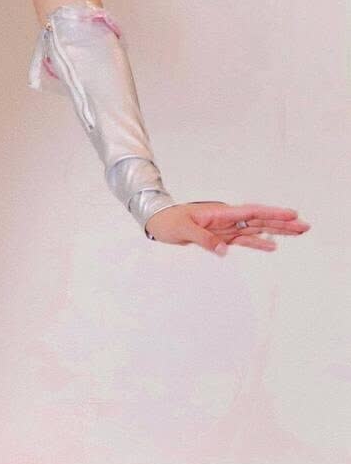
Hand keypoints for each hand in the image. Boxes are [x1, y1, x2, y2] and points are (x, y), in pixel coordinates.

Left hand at [144, 201, 310, 255]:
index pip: (251, 212)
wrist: (158, 222)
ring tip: (297, 233)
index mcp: (220, 213)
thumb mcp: (183, 230)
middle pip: (260, 220)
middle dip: (282, 222)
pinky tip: (272, 246)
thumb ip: (204, 240)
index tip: (291, 214)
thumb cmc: (168, 222)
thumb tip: (225, 251)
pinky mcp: (221, 236)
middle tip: (305, 226)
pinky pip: (244, 239)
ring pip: (256, 229)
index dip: (272, 213)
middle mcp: (227, 219)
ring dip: (276, 231)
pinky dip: (258, 243)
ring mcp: (226, 228)